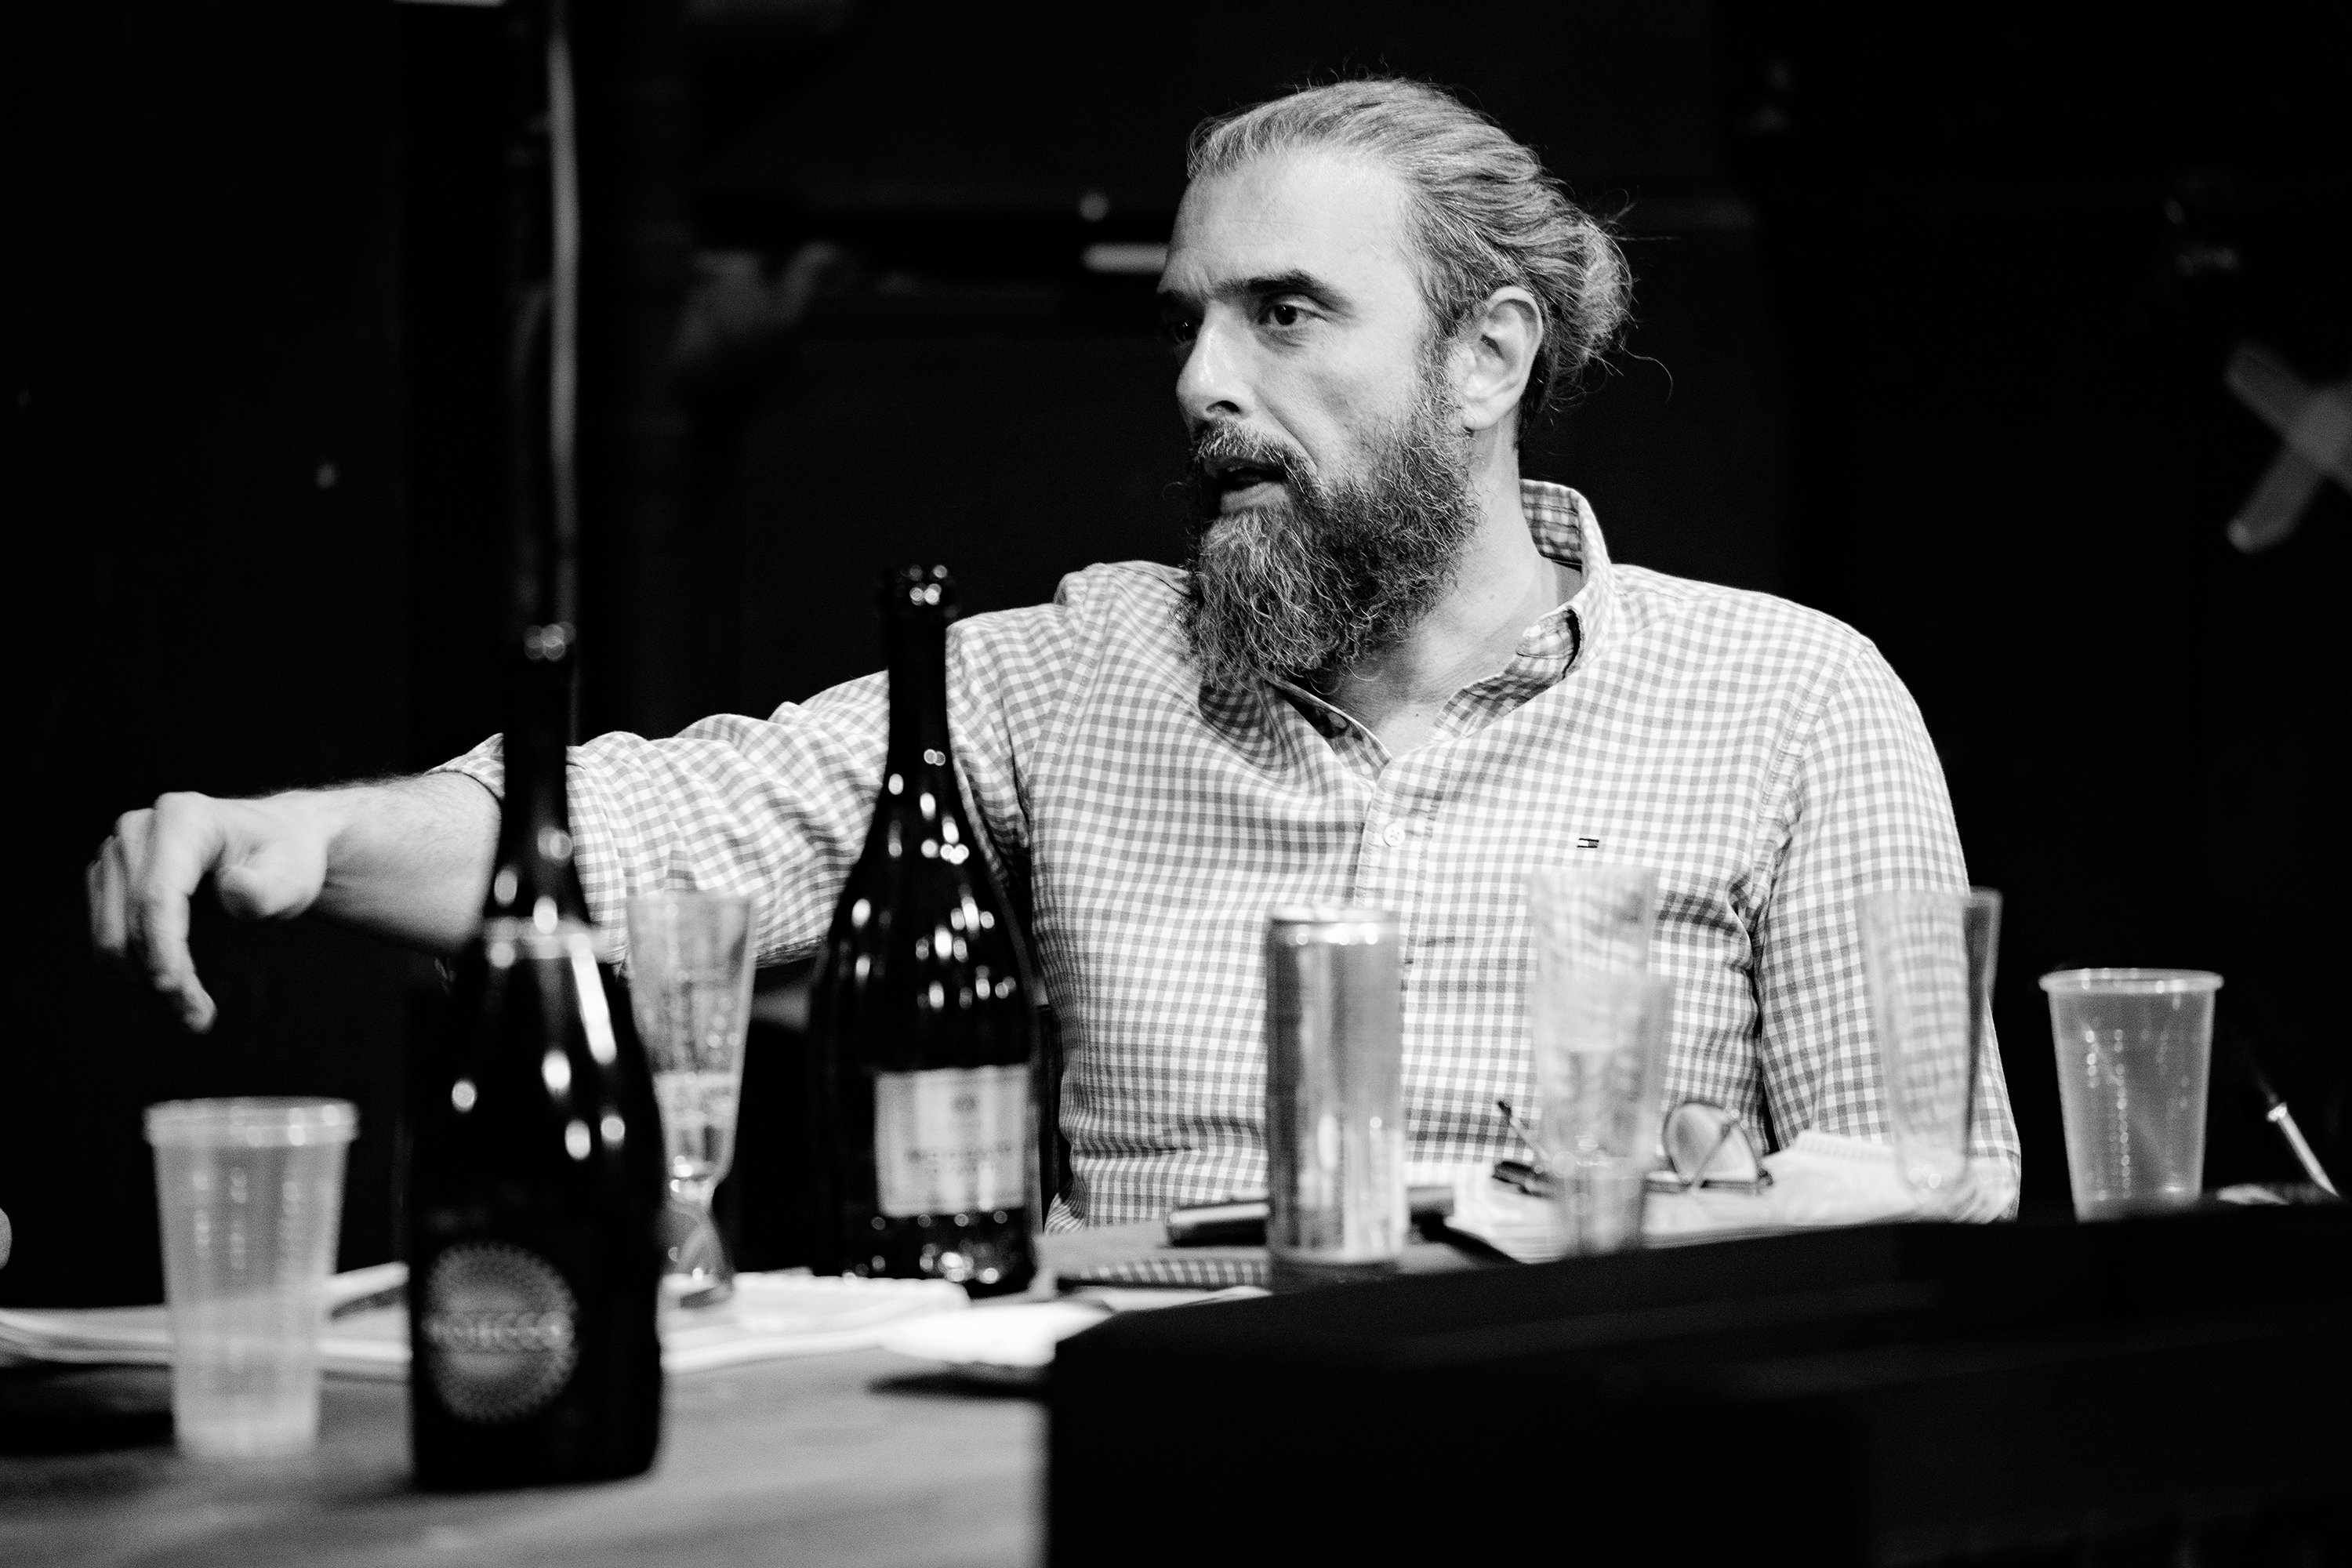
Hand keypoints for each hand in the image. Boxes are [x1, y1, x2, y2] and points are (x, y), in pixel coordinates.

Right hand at [87, 792, 333, 1033]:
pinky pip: (107, 936)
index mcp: (184, 818)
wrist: (275, 845)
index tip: (175, 992)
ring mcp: (117, 851)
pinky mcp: (109, 878)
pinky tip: (175, 987)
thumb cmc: (288, 860)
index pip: (158, 896)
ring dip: (145, 980)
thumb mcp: (295, 876)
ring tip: (193, 1009)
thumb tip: (233, 889)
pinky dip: (136, 969)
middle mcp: (138, 829)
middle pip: (131, 920)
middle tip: (198, 1019)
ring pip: (110, 935)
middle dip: (160, 976)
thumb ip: (268, 890)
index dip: (162, 948)